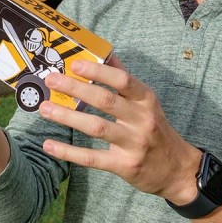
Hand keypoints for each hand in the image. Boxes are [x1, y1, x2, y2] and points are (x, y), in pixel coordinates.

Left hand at [38, 56, 201, 203]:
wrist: (177, 169)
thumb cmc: (155, 128)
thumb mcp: (146, 101)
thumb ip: (124, 79)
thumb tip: (105, 53)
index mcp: (146, 99)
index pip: (122, 80)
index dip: (98, 71)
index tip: (74, 64)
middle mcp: (141, 120)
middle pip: (105, 101)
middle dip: (76, 88)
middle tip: (51, 80)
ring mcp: (133, 144)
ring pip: (96, 128)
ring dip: (67, 117)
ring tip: (44, 108)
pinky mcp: (124, 166)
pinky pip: (92, 158)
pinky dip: (69, 151)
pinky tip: (49, 144)